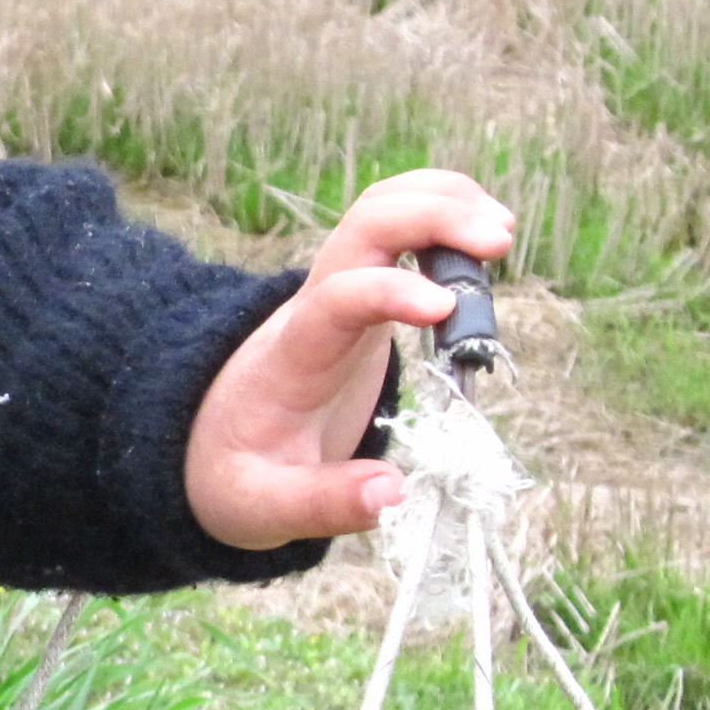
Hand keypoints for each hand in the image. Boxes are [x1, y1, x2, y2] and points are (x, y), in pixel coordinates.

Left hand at [183, 170, 516, 550]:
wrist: (207, 440)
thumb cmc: (237, 472)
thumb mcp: (262, 508)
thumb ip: (323, 504)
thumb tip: (392, 494)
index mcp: (294, 356)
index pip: (336, 298)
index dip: (388, 291)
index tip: (443, 309)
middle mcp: (314, 306)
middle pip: (365, 223)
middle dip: (432, 215)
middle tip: (500, 241)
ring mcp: (339, 289)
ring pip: (381, 208)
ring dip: (442, 201)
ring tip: (502, 233)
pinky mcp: (361, 291)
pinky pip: (395, 226)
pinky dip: (440, 211)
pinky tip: (482, 238)